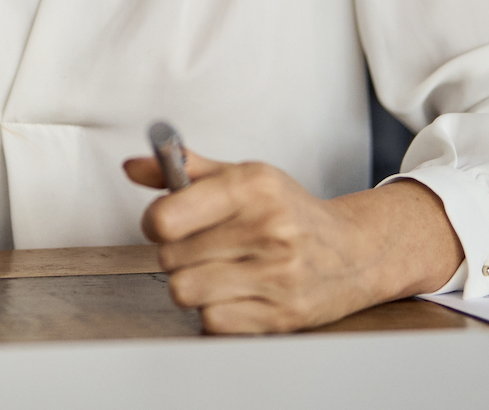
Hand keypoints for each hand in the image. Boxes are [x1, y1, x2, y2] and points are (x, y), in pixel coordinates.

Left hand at [124, 150, 463, 333]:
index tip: (166, 223)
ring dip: (192, 286)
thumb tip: (134, 166)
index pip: (168, 217)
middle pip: (170, 258)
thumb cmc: (289, 211)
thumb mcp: (243, 176)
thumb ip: (184, 169)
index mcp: (252, 185)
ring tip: (215, 272)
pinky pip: (213, 322)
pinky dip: (215, 312)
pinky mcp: (282, 315)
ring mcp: (277, 274)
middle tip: (202, 248)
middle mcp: (267, 228)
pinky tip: (235, 294)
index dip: (155, 223)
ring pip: (186, 293)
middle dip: (177, 255)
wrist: (354, 251)